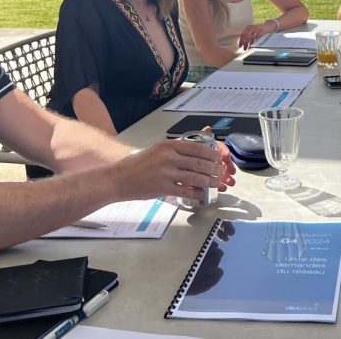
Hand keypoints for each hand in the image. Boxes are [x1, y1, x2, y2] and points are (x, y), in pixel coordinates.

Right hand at [115, 139, 235, 201]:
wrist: (119, 178)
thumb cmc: (138, 164)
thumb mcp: (158, 150)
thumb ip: (176, 149)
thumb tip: (197, 148)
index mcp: (168, 145)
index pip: (197, 148)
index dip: (211, 154)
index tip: (218, 158)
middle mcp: (169, 158)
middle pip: (199, 163)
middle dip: (214, 169)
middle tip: (220, 172)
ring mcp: (166, 173)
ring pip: (196, 177)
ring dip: (209, 181)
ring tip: (215, 183)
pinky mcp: (163, 188)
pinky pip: (186, 191)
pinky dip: (196, 193)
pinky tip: (202, 194)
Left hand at [238, 23, 272, 49]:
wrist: (267, 26)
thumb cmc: (258, 30)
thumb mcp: (252, 31)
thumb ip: (247, 35)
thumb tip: (243, 43)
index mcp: (248, 27)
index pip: (242, 34)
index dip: (241, 41)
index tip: (240, 46)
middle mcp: (252, 27)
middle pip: (246, 36)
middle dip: (245, 43)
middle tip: (244, 48)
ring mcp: (257, 29)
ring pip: (251, 38)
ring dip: (249, 44)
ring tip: (248, 48)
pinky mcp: (261, 31)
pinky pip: (257, 38)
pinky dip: (254, 42)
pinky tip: (253, 45)